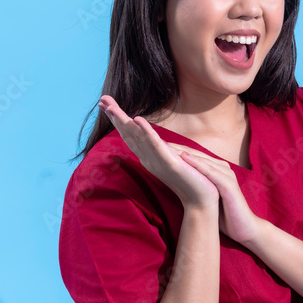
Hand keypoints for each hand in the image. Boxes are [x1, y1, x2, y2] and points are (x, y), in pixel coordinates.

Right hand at [98, 95, 218, 208]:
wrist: (201, 201)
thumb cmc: (189, 181)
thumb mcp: (172, 160)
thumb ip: (162, 150)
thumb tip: (155, 139)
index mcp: (149, 157)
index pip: (130, 135)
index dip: (118, 120)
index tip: (106, 105)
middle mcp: (149, 159)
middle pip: (128, 134)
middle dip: (115, 116)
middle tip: (102, 100)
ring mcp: (157, 161)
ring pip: (137, 137)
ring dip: (124, 121)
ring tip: (111, 107)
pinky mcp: (169, 163)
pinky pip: (155, 145)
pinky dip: (146, 131)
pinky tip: (137, 119)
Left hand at [164, 144, 263, 246]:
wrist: (244, 229)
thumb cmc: (224, 214)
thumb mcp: (206, 196)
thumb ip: (194, 186)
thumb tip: (175, 183)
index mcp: (215, 169)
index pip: (191, 156)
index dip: (174, 151)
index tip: (154, 146)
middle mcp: (221, 168)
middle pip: (195, 154)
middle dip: (175, 147)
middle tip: (155, 140)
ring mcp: (226, 174)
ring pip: (202, 159)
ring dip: (183, 152)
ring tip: (165, 146)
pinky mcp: (229, 184)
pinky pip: (211, 171)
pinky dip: (198, 164)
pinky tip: (184, 159)